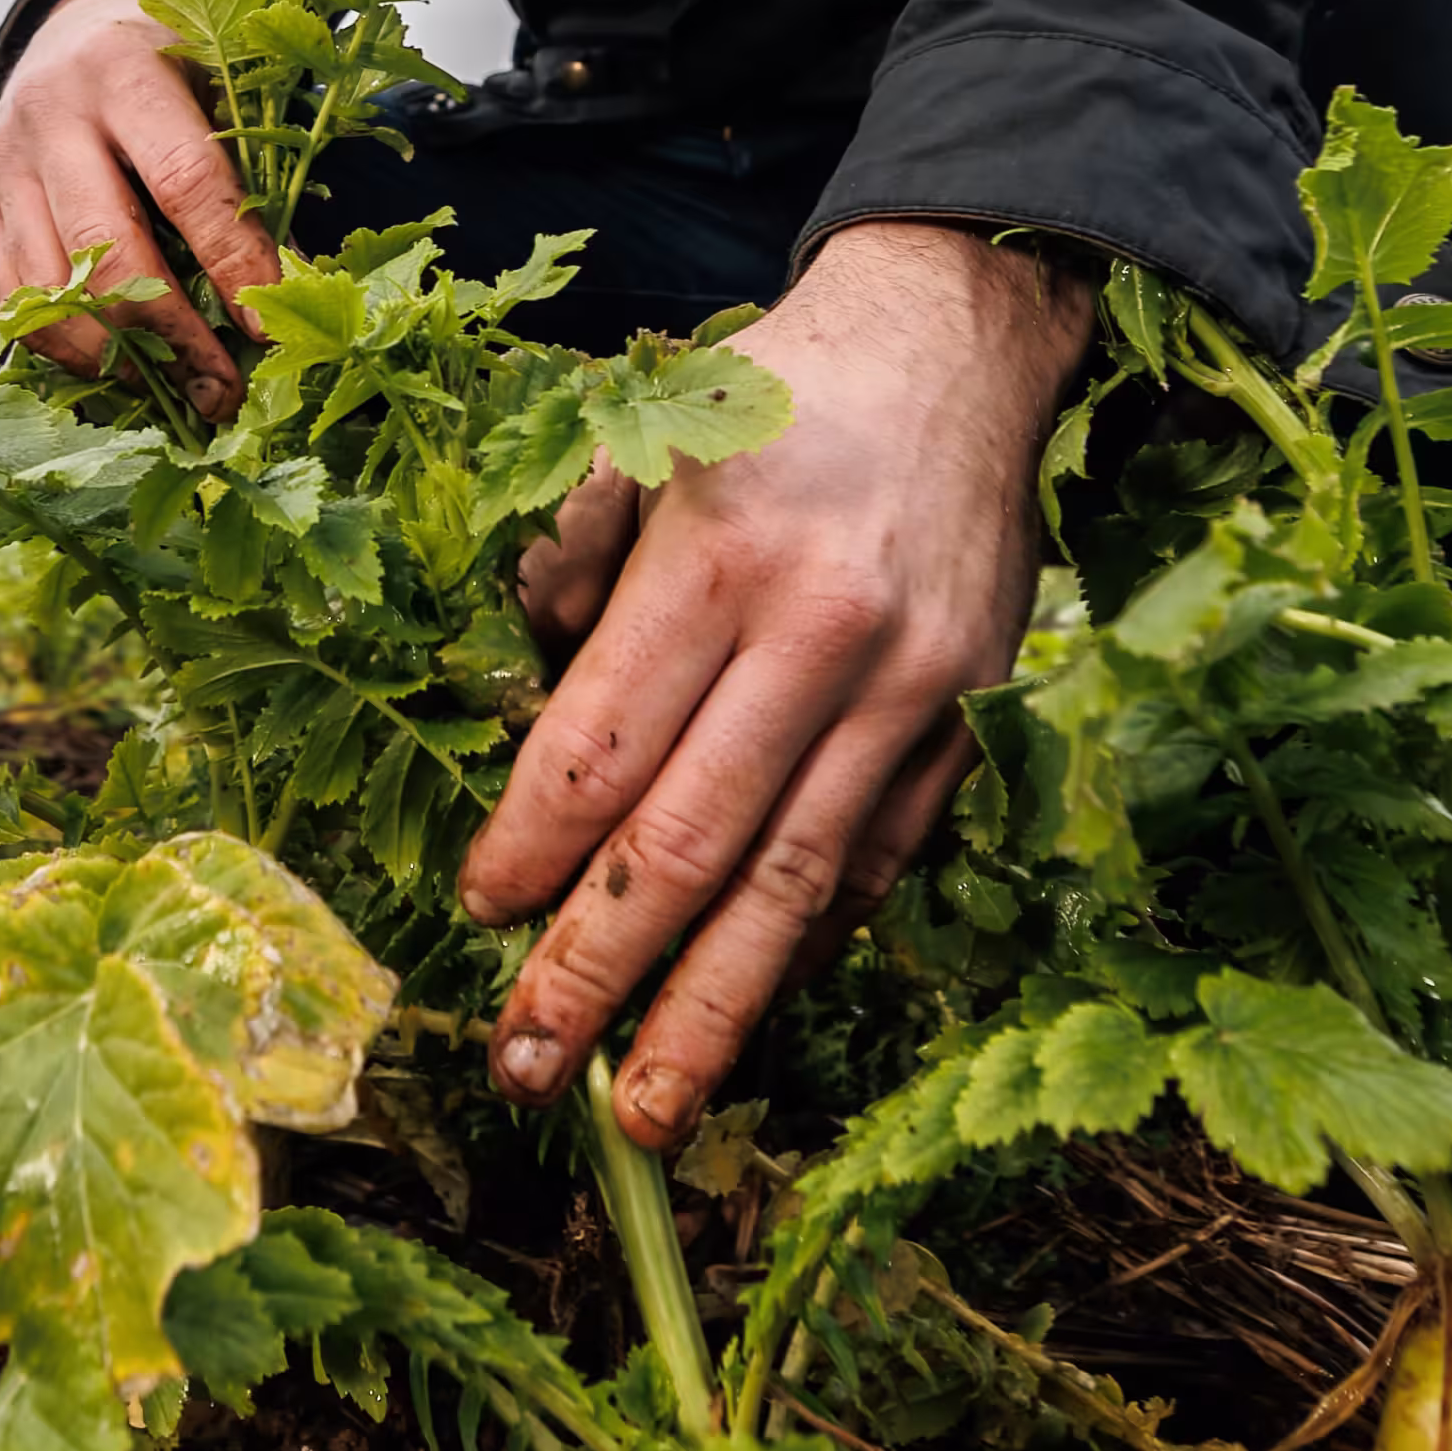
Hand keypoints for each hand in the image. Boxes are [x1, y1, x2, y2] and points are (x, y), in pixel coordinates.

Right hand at [0, 0, 284, 415]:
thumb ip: (254, 166)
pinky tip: (120, 372)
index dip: (229, 259)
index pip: (183, 181)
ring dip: (116, 355)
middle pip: (104, 248)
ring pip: (48, 286)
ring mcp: (3, 165)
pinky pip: (13, 298)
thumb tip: (297, 282)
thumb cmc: (173, 65)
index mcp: (124, 72)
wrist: (73, 30)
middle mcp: (51, 116)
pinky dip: (65, 345)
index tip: (266, 325)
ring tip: (176, 390)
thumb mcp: (222, 82)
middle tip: (222, 387)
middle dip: (171, 331)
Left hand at [463, 221, 1097, 1149]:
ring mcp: (911, 689)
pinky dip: (808, 941)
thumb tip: (530, 701)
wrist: (961, 338)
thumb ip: (575, 566)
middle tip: (528, 1072)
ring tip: (646, 1112)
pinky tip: (749, 1003)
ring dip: (711, 1013)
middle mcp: (823, 635)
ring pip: (794, 888)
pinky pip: (875, 861)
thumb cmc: (781, 385)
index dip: (532, 852)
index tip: (481, 921)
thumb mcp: (647, 433)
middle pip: (688, 847)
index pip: (601, 749)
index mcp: (721, 557)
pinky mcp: (970, 718)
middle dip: (598, 975)